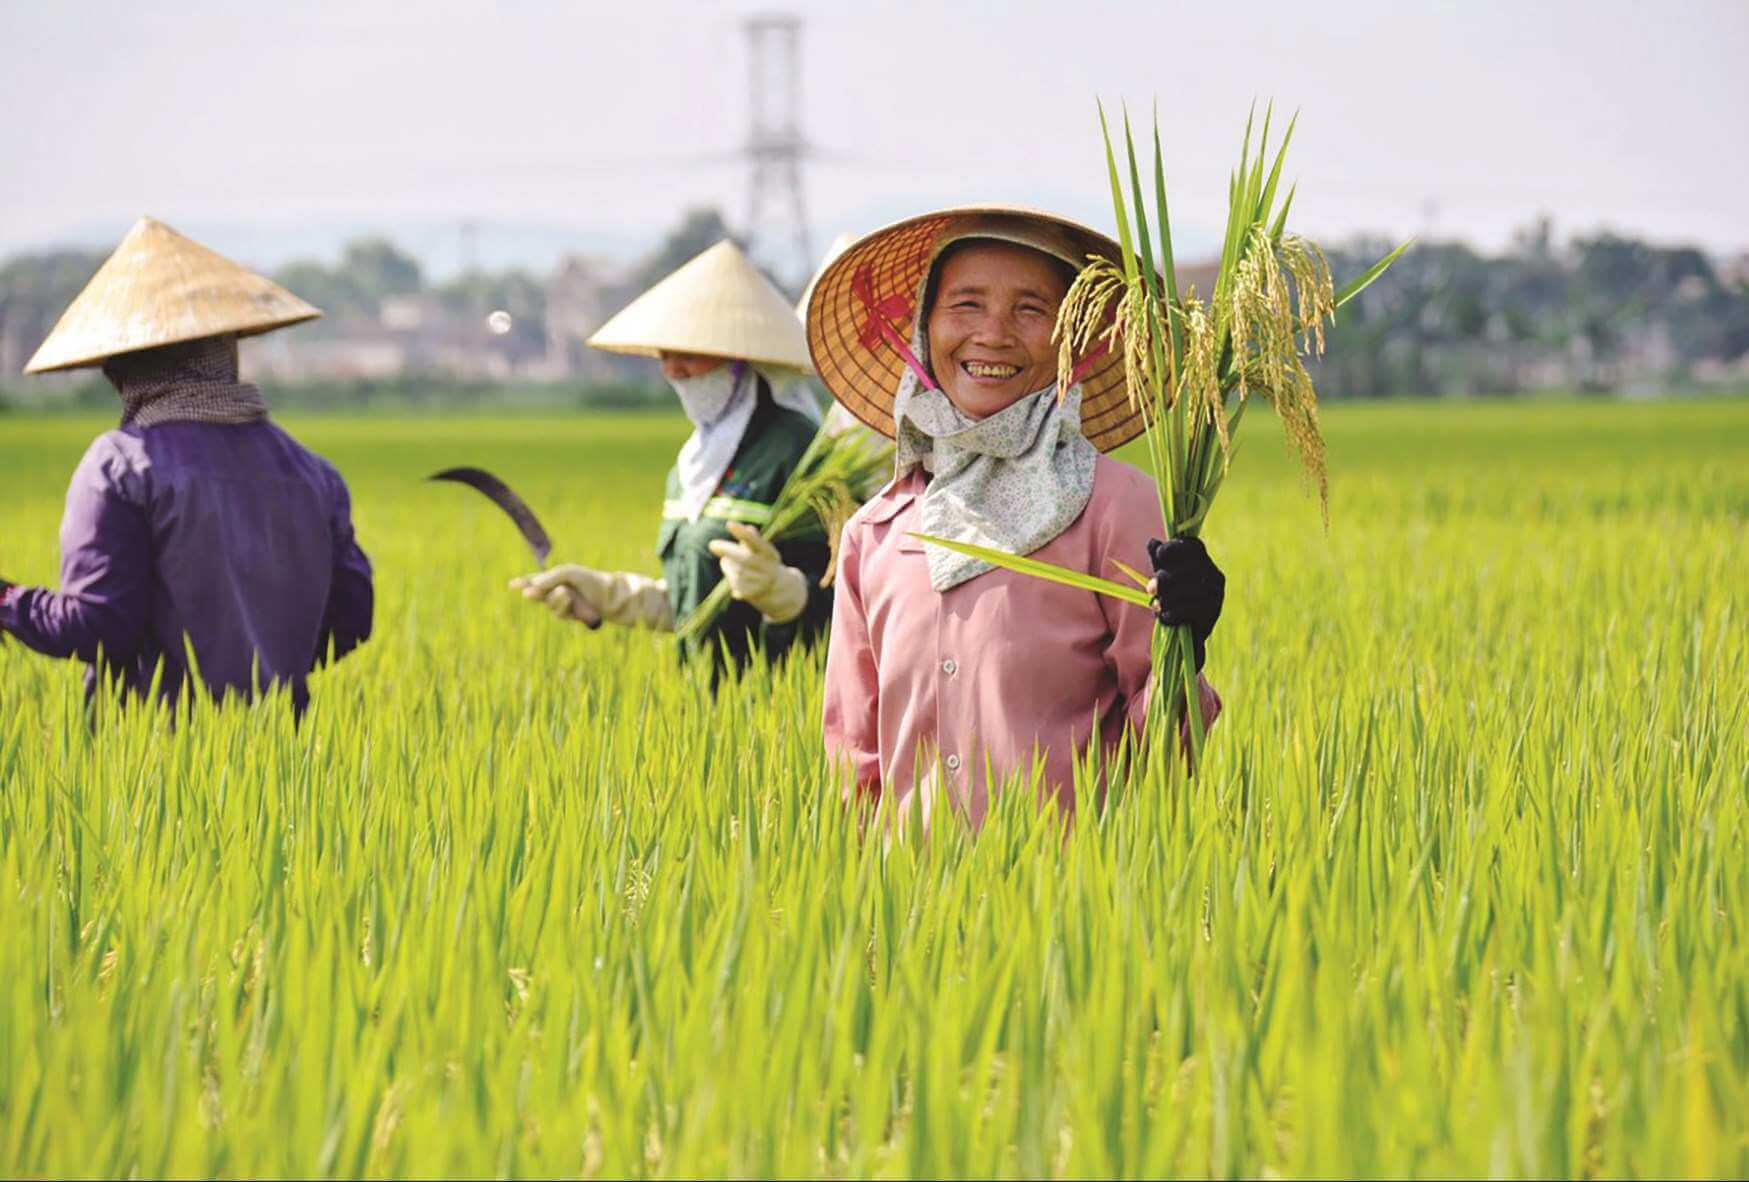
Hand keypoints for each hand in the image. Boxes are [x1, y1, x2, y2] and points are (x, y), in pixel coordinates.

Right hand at [510, 565, 604, 628]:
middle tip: (531, 593)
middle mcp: (555, 592)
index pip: (534, 581)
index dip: (522, 583)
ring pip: (548, 604)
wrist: (609, 595)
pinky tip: (570, 599)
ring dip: (555, 598)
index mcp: (553, 579)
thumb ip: (550, 577)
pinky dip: (563, 605)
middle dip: (535, 593)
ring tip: (566, 592)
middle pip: (537, 595)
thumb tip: (533, 586)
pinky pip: (558, 612)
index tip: (512, 584)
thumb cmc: (589, 580)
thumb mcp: (569, 572)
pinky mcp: (568, 615)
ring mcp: (561, 604)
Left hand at [707, 522, 807, 623]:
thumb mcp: (761, 550)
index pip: (756, 542)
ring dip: (728, 564)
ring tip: (731, 562)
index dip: (743, 534)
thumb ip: (752, 539)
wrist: (776, 590)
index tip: (729, 524)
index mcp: (771, 555)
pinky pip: (734, 583)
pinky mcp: (751, 594)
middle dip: (728, 551)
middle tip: (712, 544)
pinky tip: (739, 577)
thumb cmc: (764, 563)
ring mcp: (760, 583)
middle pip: (745, 559)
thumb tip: (749, 528)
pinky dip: (731, 576)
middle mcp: (768, 570)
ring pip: (736, 571)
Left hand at [1146, 536, 1224, 670]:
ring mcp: (1216, 595)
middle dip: (1165, 578)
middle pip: (1189, 568)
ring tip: (1156, 606)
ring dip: (1167, 598)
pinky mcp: (1212, 614)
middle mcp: (1215, 576)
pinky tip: (1165, 616)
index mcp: (1204, 562)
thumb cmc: (1174, 600)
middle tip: (1150, 589)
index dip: (1175, 547)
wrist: (1185, 636)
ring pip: (1189, 590)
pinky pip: (1190, 610)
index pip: (1194, 546)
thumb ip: (1159, 560)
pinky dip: (1173, 613)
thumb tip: (1152, 542)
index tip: (1159, 555)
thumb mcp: (1164, 578)